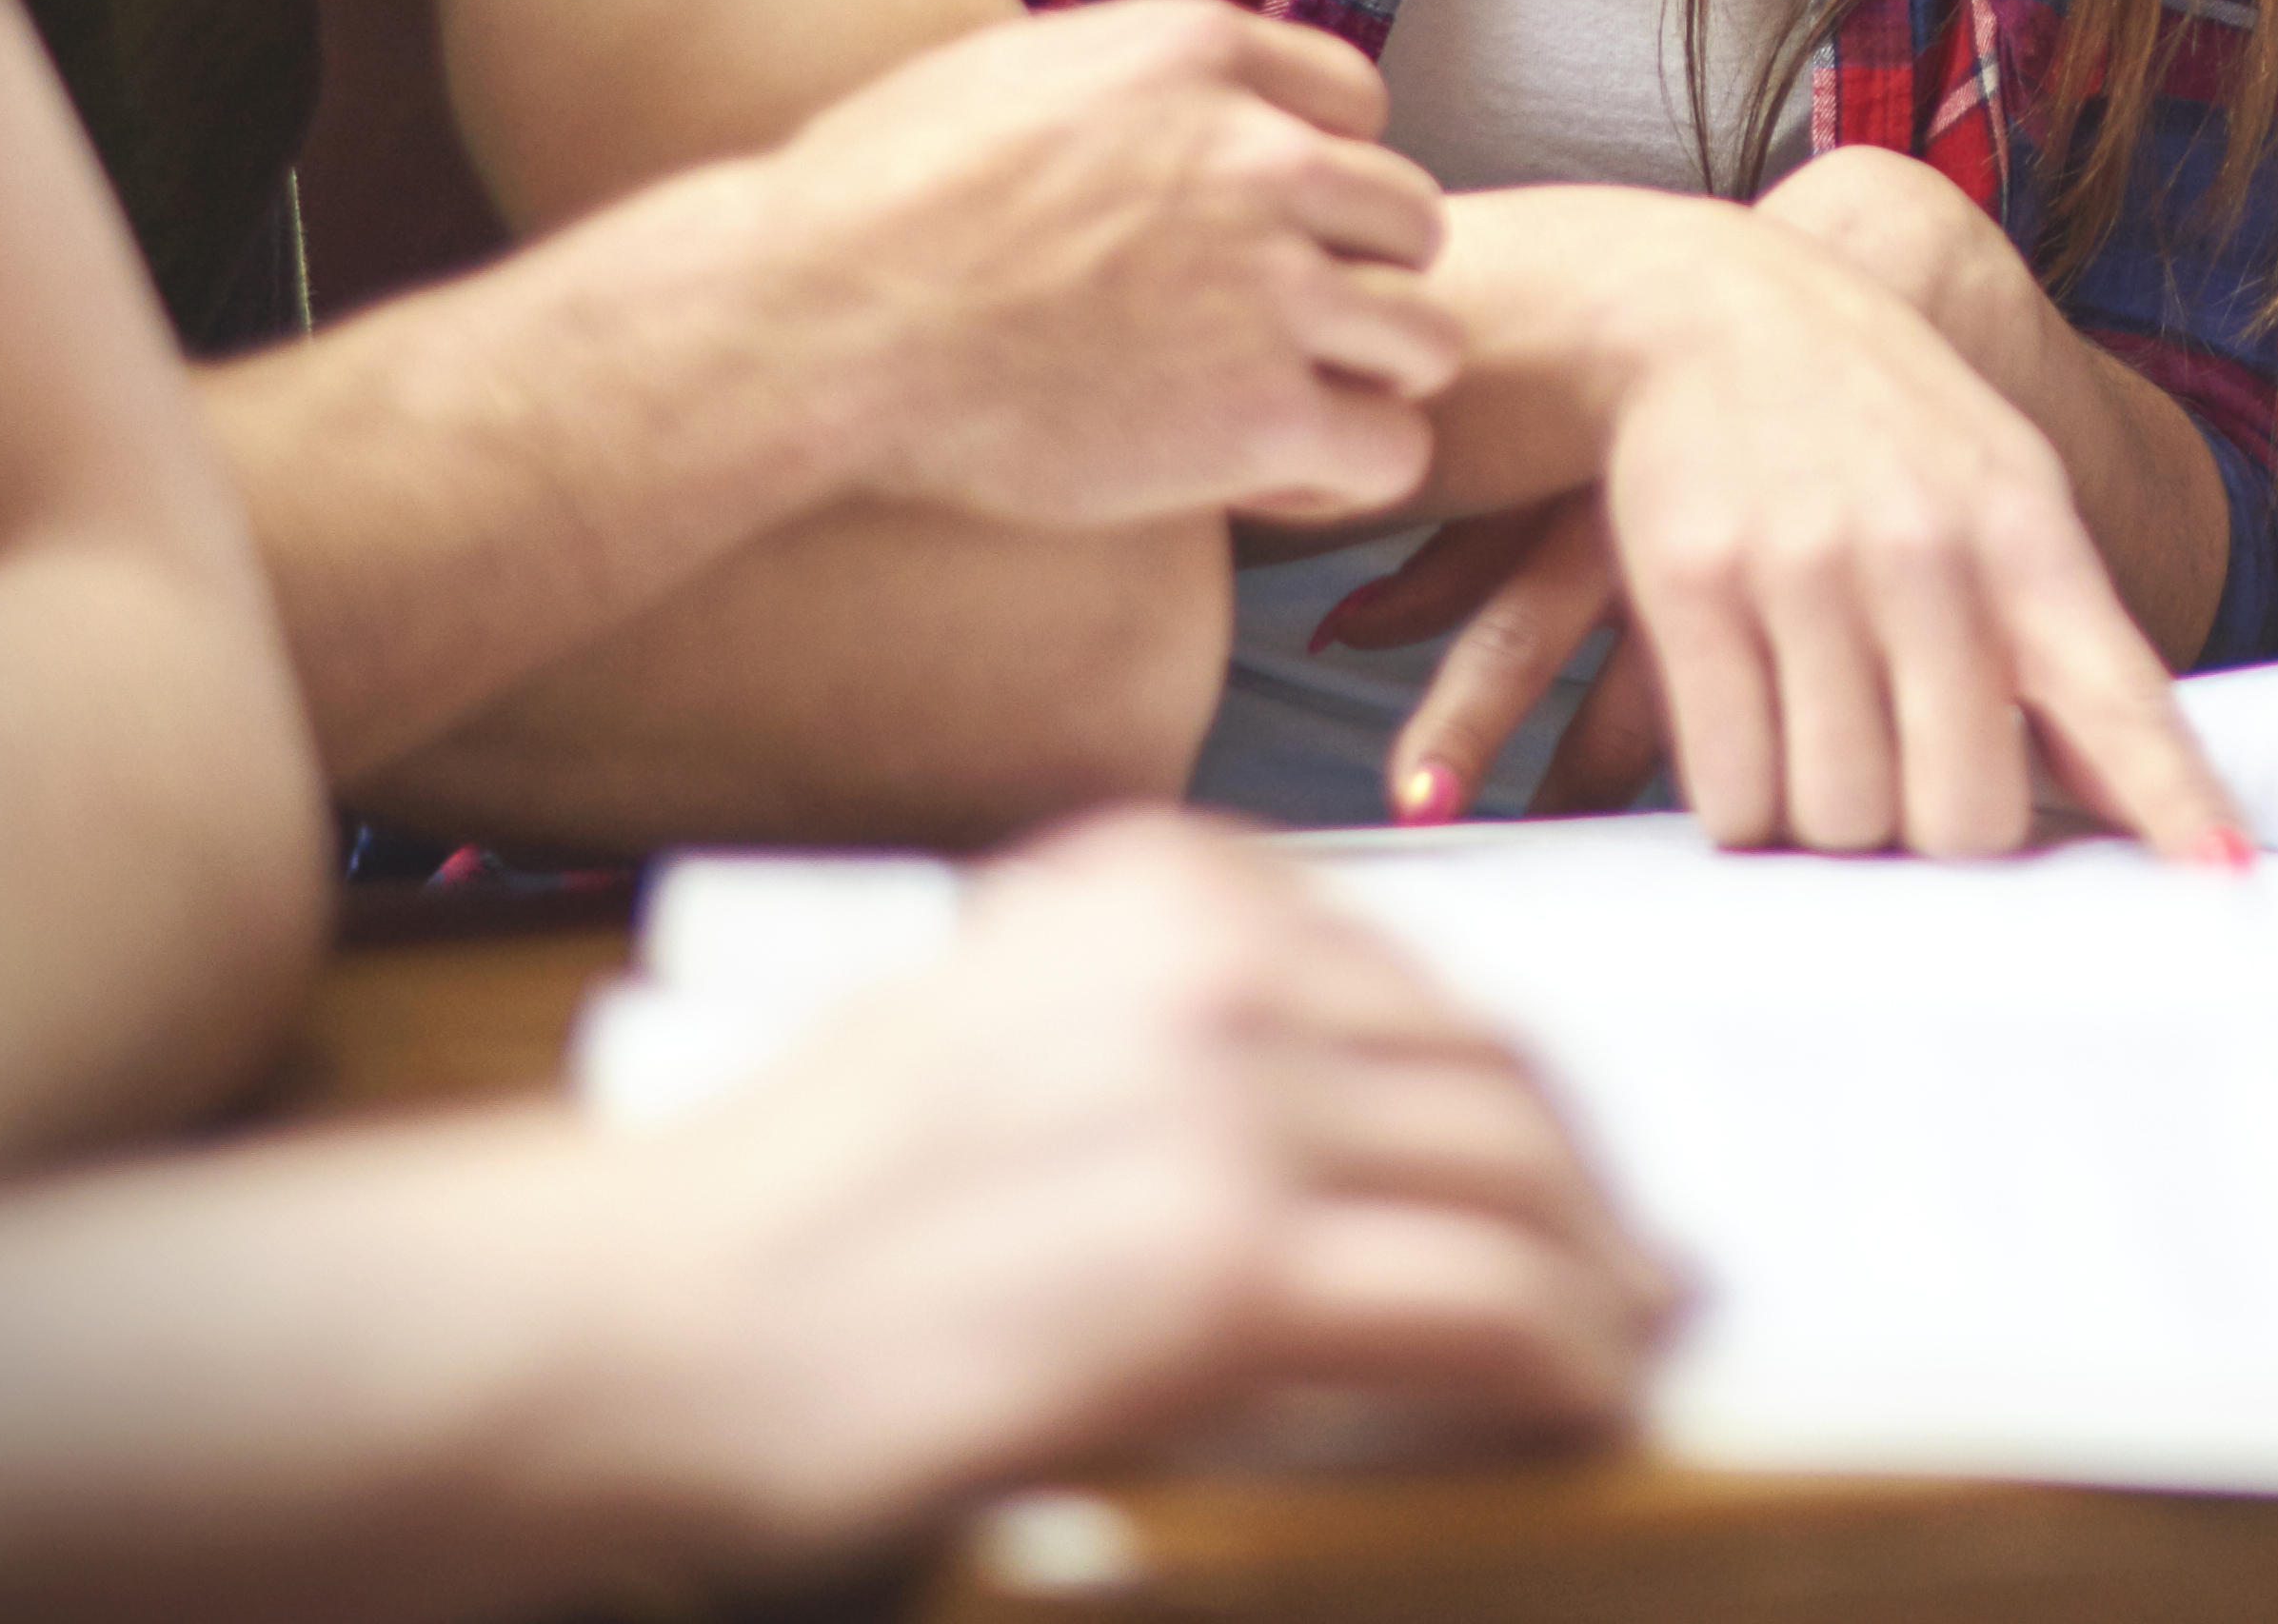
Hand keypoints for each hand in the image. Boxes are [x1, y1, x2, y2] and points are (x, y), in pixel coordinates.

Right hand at [569, 816, 1664, 1551]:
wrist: (643, 1313)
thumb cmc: (795, 1211)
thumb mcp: (1009, 1032)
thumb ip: (1177, 1043)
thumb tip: (1367, 1130)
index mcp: (1156, 883)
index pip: (1415, 975)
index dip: (1510, 1084)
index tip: (1562, 1154)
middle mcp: (1211, 959)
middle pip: (1491, 1066)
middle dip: (1582, 1175)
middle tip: (1634, 1257)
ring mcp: (1227, 1102)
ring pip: (1515, 1178)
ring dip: (1595, 1270)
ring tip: (1625, 1336)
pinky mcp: (1229, 1262)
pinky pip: (1482, 1302)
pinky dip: (1562, 1353)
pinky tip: (1585, 1395)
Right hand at [744, 0, 1457, 533]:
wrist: (814, 319)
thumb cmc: (865, 204)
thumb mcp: (1011, 72)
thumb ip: (1120, 86)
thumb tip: (1141, 105)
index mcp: (1199, 55)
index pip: (1357, 105)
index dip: (1323, 177)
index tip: (1268, 231)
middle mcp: (1260, 157)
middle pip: (1409, 218)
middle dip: (1357, 278)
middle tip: (1280, 334)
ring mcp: (1271, 286)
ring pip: (1424, 338)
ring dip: (1366, 381)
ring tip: (1282, 414)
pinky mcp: (1259, 414)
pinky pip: (1388, 451)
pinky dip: (1341, 476)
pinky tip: (1265, 481)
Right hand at [1388, 200, 2243, 863]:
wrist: (1711, 310)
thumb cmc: (1876, 426)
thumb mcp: (1998, 492)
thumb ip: (2062, 639)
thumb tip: (2134, 807)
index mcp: (2024, 530)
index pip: (2119, 692)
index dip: (2170, 797)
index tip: (2220, 877)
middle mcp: (1926, 551)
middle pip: (1961, 812)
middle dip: (1934, 833)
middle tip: (1905, 781)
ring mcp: (1807, 567)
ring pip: (1839, 815)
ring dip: (1827, 819)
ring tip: (1818, 737)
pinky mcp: (1695, 586)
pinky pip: (1729, 787)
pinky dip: (1738, 802)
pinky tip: (1748, 736)